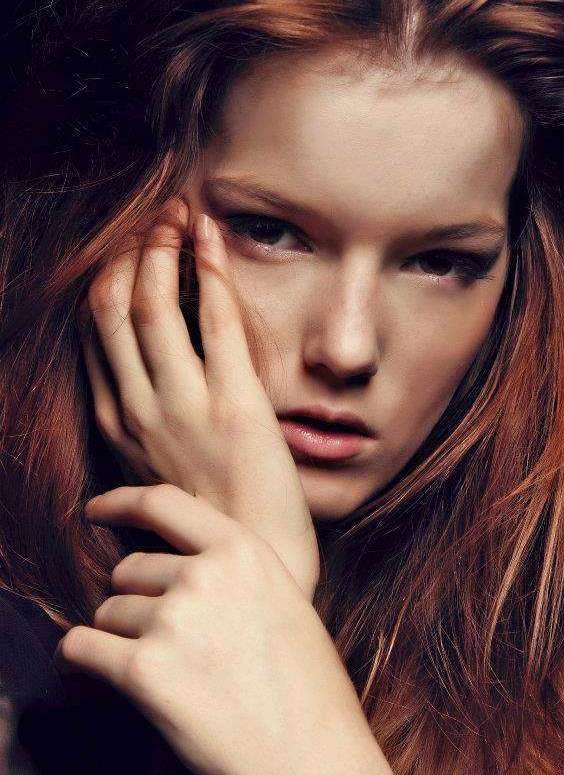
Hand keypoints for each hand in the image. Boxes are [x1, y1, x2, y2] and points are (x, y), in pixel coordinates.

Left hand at [54, 484, 386, 774]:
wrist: (311, 765)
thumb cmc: (306, 691)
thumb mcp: (285, 601)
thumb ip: (234, 571)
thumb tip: (178, 561)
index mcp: (244, 549)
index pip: (162, 502)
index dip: (120, 503)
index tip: (96, 510)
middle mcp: (205, 574)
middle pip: (129, 570)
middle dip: (137, 604)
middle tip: (171, 647)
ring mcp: (172, 619)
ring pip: (108, 614)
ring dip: (121, 641)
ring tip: (167, 678)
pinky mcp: (142, 670)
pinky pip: (80, 649)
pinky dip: (83, 664)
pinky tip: (105, 682)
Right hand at [78, 199, 318, 601]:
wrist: (255, 558)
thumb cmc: (212, 514)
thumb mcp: (159, 466)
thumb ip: (146, 420)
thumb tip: (144, 377)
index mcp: (117, 422)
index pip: (96, 331)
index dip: (112, 276)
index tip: (132, 244)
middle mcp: (139, 408)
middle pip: (115, 308)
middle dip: (131, 251)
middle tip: (156, 217)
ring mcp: (184, 406)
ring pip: (152, 307)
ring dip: (163, 250)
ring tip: (179, 216)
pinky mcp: (235, 405)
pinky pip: (216, 321)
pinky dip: (212, 270)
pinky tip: (213, 236)